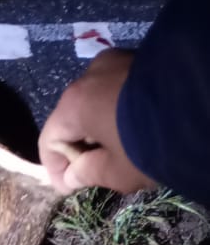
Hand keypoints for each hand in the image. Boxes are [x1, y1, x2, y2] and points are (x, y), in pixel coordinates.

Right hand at [38, 49, 158, 194]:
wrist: (204, 101)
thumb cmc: (149, 143)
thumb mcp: (117, 171)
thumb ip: (88, 174)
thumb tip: (72, 176)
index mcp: (74, 103)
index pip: (49, 139)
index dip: (55, 169)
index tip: (68, 188)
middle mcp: (89, 75)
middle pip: (72, 117)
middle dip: (80, 146)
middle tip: (94, 169)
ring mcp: (117, 60)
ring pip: (97, 100)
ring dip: (101, 126)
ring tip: (119, 147)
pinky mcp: (143, 56)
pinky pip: (120, 88)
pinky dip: (120, 109)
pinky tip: (137, 125)